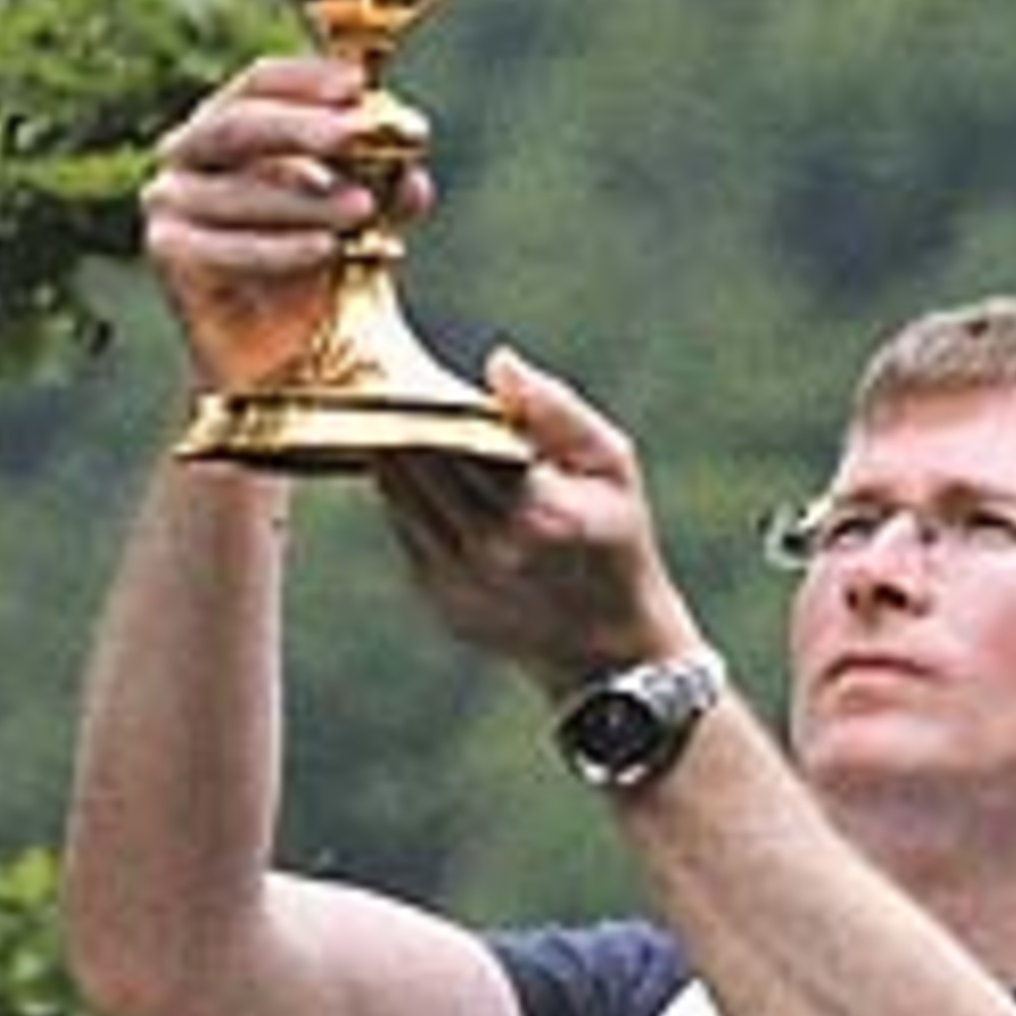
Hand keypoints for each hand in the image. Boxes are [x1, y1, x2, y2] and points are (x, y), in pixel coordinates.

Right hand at [140, 55, 435, 389]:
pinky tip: (325, 249)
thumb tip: (413, 177)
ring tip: (362, 208)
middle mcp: (190, 153)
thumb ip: (386, 190)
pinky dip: (279, 248)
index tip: (357, 84)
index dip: (306, 78)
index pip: (259, 82)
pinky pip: (223, 246)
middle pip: (236, 125)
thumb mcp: (364, 216)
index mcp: (232, 124)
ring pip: (236, 190)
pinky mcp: (168, 253)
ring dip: (304, 199)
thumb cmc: (321, 264)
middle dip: (300, 127)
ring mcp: (170, 201)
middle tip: (354, 132)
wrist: (287, 350)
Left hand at [376, 350, 705, 695]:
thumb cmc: (619, 545)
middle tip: (397, 390)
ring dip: (396, 461)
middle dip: (405, 425)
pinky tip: (423, 480)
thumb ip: (557, 410)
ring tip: (402, 426)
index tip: (423, 377)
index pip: (456, 438)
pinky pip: (405, 534)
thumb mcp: (612, 467)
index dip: (432, 403)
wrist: (612, 652)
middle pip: (415, 466)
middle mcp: (489, 551)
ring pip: (398, 500)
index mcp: (536, 511)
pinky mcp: (440, 604)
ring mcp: (458, 584)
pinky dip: (407, 503)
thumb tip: (498, 363)